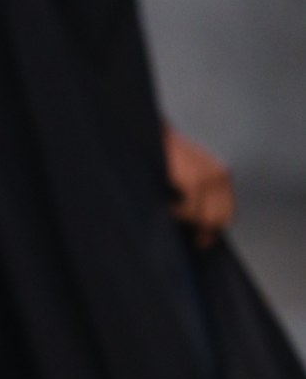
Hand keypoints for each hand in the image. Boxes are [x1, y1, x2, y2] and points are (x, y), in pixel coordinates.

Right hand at [163, 124, 234, 247]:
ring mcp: (209, 178)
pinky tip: (167, 205)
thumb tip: (204, 228)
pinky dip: (177, 213)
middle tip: (190, 238)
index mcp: (222, 175)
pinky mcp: (195, 181)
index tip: (202, 242)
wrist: (152, 136)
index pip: (227, 213)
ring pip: (205, 219)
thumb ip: (201, 195)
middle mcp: (220, 176)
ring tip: (171, 210)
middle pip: (218, 220)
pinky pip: (190, 211)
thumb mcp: (189, 175)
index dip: (214, 230)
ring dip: (187, 221)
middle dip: (203, 231)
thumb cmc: (165, 160)